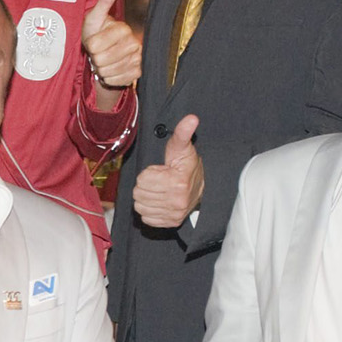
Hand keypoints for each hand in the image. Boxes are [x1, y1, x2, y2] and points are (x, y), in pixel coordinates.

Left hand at [81, 0, 142, 91]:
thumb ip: (103, 1)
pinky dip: (109, 78)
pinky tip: (111, 69)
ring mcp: (137, 59)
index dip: (90, 45)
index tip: (94, 41)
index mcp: (123, 29)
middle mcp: (134, 44)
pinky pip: (114, 80)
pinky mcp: (137, 74)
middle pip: (100, 60)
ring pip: (107, 71)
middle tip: (100, 52)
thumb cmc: (98, 34)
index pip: (94, 45)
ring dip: (101, 68)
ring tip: (105, 60)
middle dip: (95, 57)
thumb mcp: (95, 18)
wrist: (107, 55)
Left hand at [131, 114, 204, 228]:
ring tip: (158, 190)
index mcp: (177, 182)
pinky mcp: (171, 223)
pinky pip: (145, 218)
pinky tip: (159, 201)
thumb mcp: (182, 148)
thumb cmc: (186, 165)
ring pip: (139, 206)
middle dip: (145, 185)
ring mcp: (174, 214)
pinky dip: (149, 210)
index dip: (149, 172)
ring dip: (145, 197)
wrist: (202, 187)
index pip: (142, 179)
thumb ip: (182, 133)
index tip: (161, 171)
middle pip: (138, 193)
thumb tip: (191, 118)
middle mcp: (177, 201)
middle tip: (158, 181)